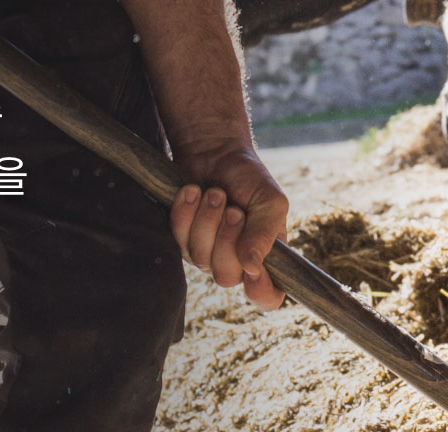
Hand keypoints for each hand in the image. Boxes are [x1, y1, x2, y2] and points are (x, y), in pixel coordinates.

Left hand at [172, 145, 289, 308]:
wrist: (215, 151)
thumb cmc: (248, 177)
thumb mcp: (269, 201)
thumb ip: (265, 234)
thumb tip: (252, 267)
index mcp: (264, 257)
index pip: (267, 296)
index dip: (262, 293)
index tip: (254, 270)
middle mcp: (235, 261)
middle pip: (227, 277)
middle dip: (227, 239)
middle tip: (234, 209)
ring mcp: (206, 252)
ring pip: (200, 258)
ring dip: (207, 220)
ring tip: (216, 193)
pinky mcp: (182, 239)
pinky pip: (178, 239)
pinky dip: (186, 212)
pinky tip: (193, 191)